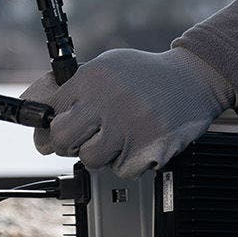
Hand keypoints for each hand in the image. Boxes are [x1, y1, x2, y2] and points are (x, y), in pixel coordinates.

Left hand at [21, 47, 236, 179]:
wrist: (195, 80)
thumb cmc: (147, 75)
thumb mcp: (108, 67)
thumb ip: (77, 87)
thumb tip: (42, 112)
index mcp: (92, 78)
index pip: (48, 110)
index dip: (46, 125)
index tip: (47, 132)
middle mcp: (107, 101)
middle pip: (61, 139)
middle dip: (66, 144)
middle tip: (80, 141)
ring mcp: (128, 127)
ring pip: (90, 159)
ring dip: (101, 154)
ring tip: (118, 136)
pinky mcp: (147, 148)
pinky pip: (120, 170)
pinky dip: (128, 161)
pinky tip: (139, 141)